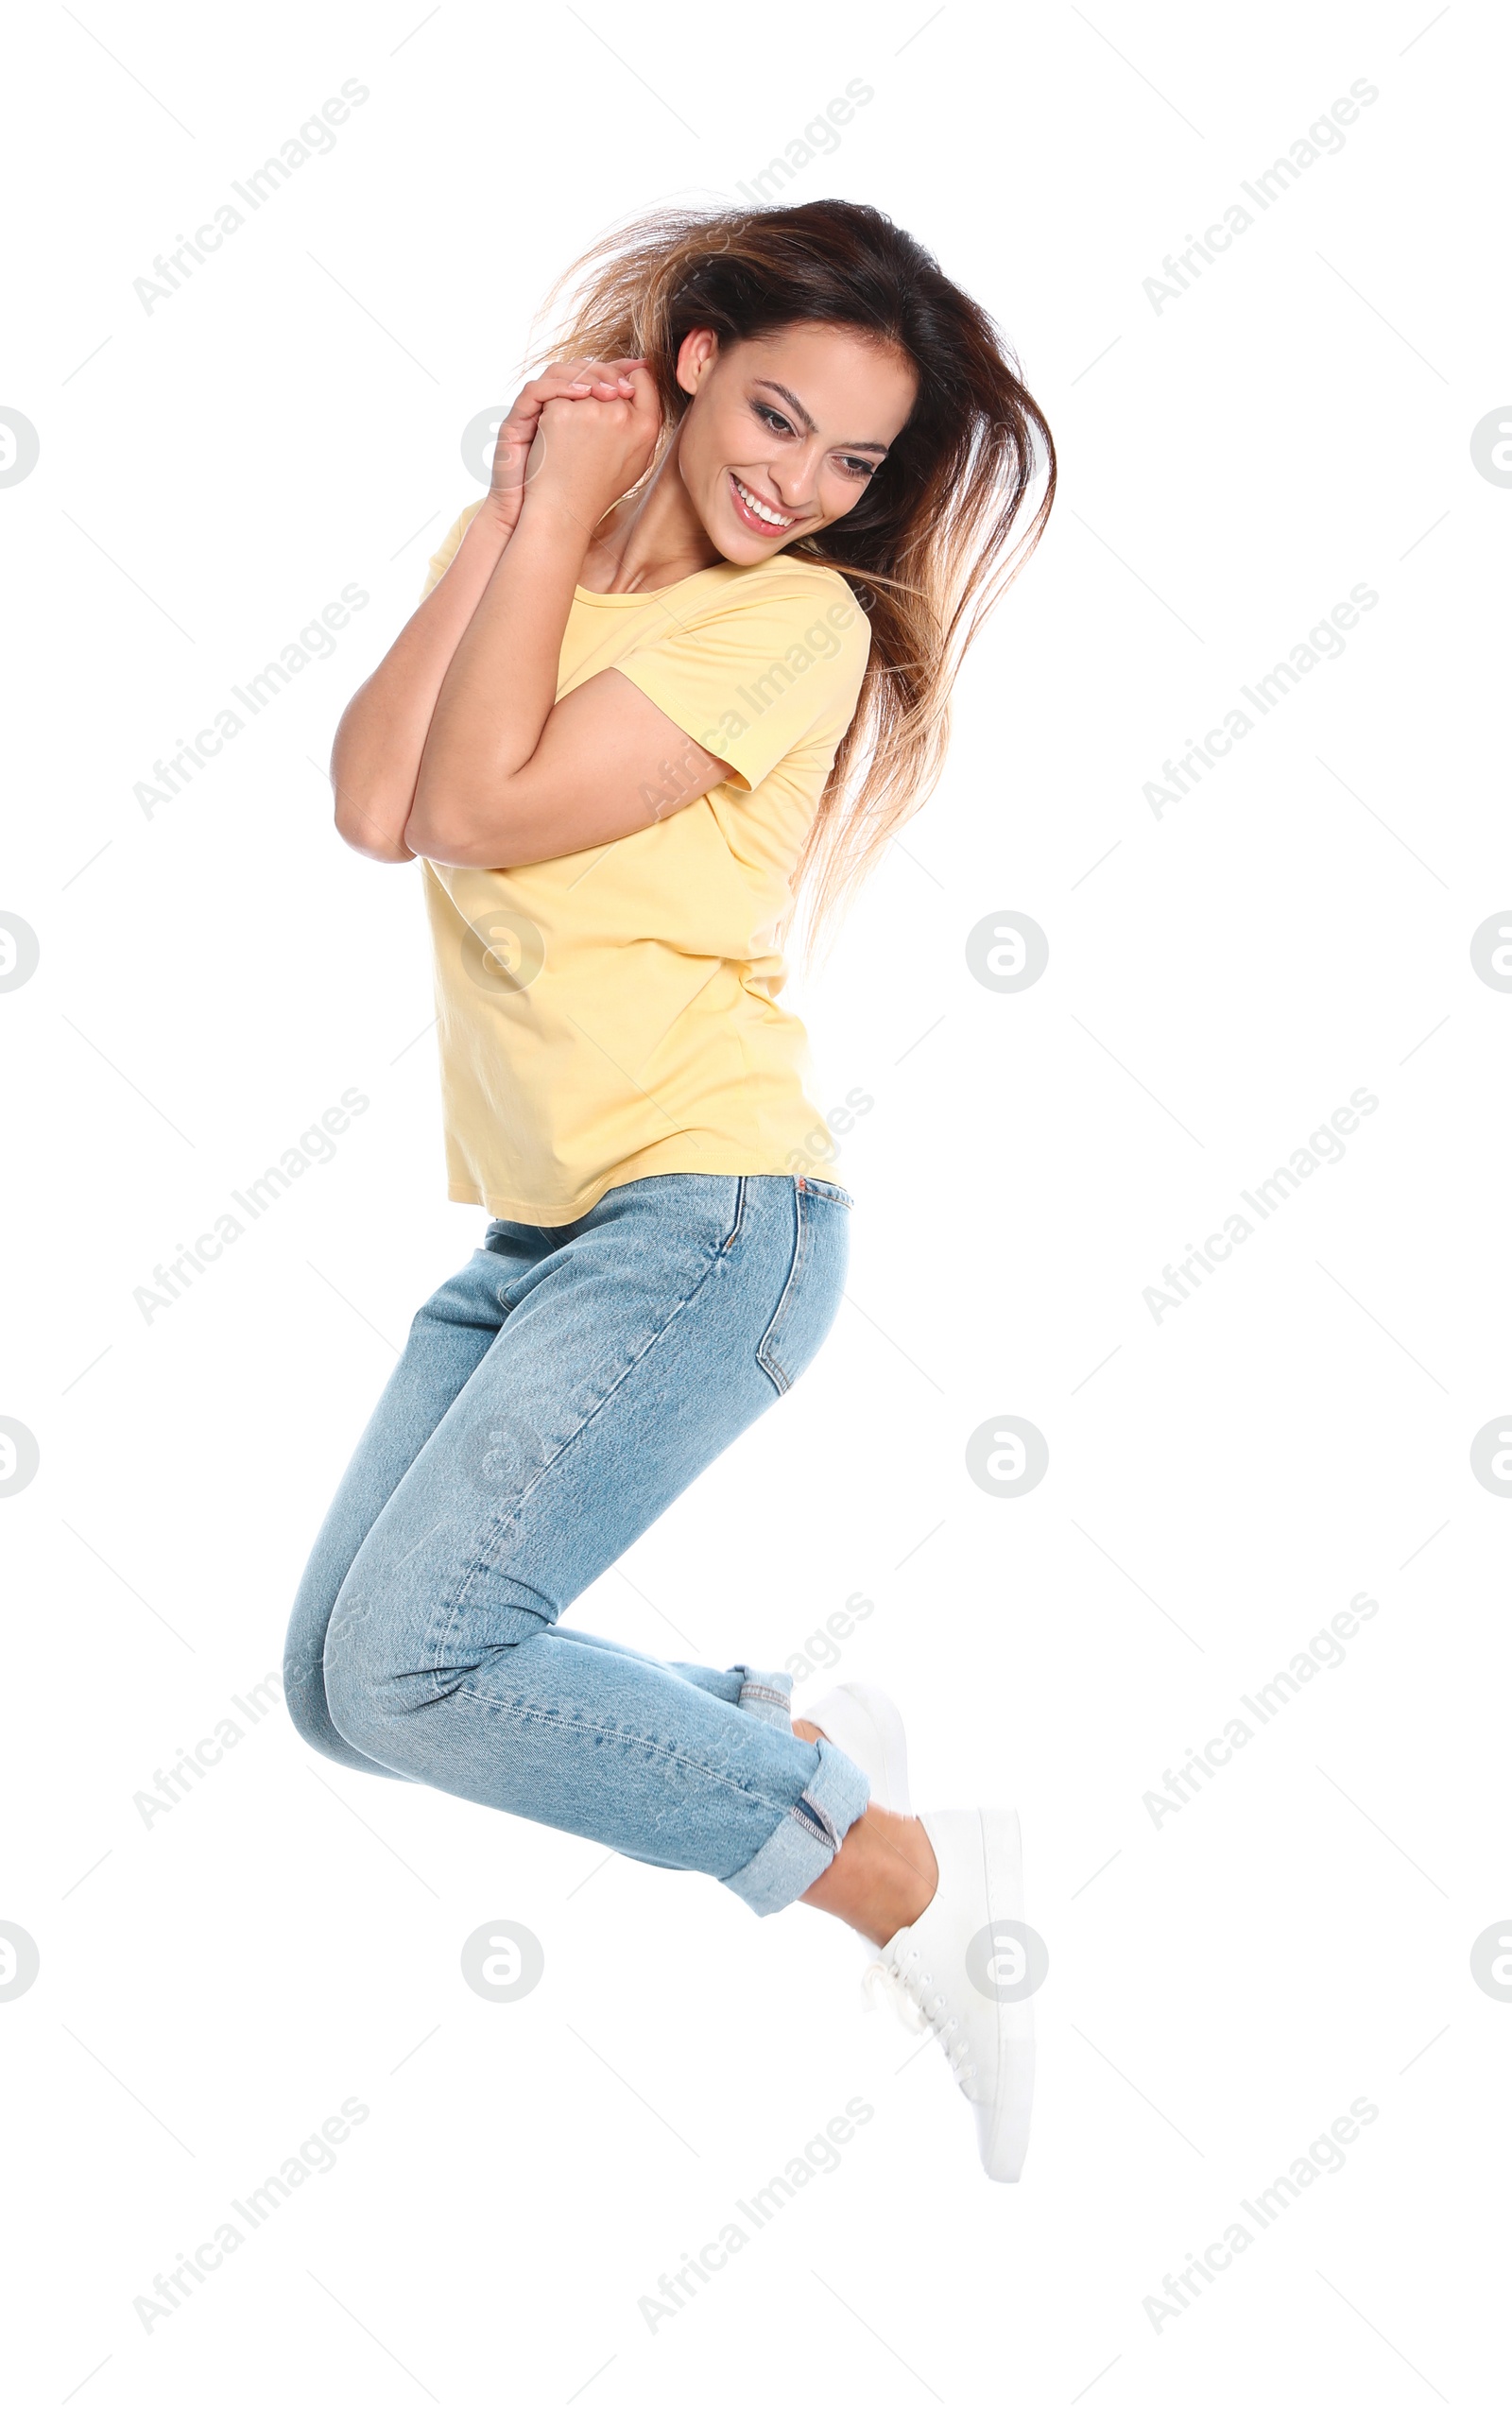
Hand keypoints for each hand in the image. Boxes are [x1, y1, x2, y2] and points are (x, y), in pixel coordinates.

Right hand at [484, 359, 645, 533]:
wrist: (539, 517)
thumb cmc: (574, 491)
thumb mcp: (608, 457)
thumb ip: (625, 433)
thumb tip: (652, 412)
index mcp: (574, 407)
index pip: (596, 371)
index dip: (619, 368)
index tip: (642, 372)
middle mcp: (553, 403)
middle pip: (579, 366)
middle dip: (606, 371)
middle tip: (626, 387)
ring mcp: (534, 410)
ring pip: (558, 371)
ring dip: (587, 377)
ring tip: (610, 393)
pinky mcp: (517, 419)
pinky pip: (536, 390)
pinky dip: (561, 388)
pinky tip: (584, 397)